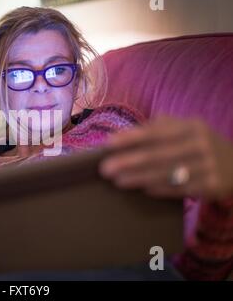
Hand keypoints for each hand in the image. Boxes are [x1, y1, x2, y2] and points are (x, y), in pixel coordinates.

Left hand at [99, 116, 232, 200]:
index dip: (131, 137)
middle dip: (128, 161)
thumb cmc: (201, 145)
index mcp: (191, 126)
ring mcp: (208, 166)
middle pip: (158, 154)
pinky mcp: (211, 186)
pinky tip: (142, 189)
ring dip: (138, 178)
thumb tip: (126, 133)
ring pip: (166, 173)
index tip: (108, 143)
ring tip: (117, 180)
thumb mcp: (188, 129)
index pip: (156, 131)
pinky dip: (159, 189)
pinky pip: (179, 189)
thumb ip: (161, 127)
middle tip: (105, 168)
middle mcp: (200, 144)